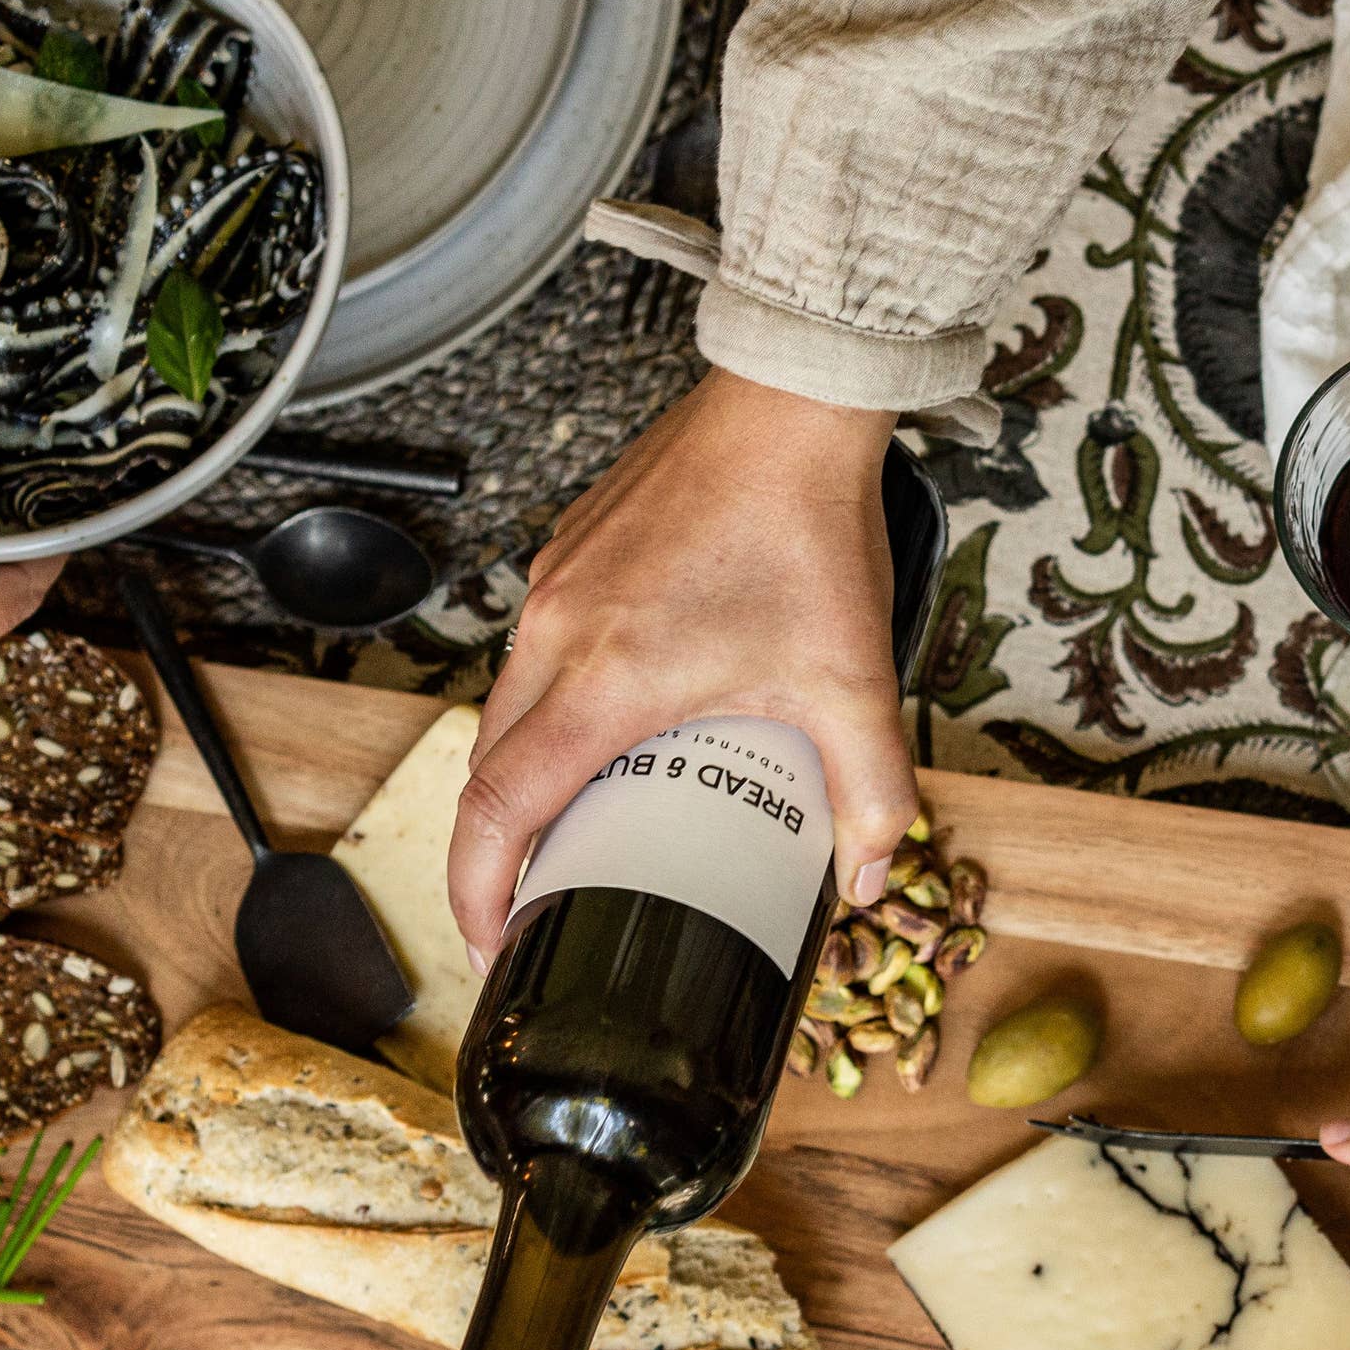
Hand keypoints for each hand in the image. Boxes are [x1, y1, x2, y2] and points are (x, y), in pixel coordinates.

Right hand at [448, 369, 910, 959]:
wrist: (788, 407)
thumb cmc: (808, 532)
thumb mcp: (856, 685)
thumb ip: (873, 796)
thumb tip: (867, 880)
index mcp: (607, 681)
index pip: (498, 807)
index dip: (477, 889)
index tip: (492, 941)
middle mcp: (558, 634)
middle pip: (486, 768)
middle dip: (493, 852)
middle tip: (532, 907)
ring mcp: (553, 589)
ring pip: (504, 707)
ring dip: (522, 775)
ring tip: (574, 825)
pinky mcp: (565, 557)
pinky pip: (531, 653)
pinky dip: (547, 707)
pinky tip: (605, 724)